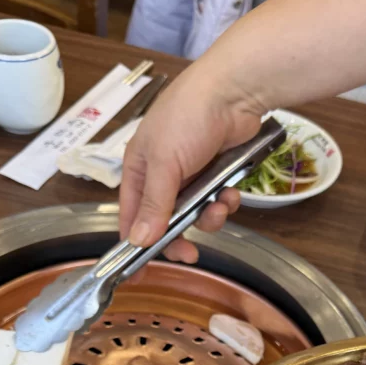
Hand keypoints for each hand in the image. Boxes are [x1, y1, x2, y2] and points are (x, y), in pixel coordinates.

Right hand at [120, 64, 263, 262]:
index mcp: (139, 168)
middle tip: (191, 255)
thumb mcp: (165, 164)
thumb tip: (138, 240)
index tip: (137, 273)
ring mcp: (191, 173)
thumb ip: (154, 205)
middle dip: (180, 238)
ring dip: (209, 218)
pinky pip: (216, 201)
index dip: (134, 245)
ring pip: (195, 215)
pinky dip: (225, 202)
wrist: (234, 90)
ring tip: (220, 206)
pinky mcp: (216, 173)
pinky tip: (232, 192)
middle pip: (165, 221)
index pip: (131, 216)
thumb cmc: (188, 117)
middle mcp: (162, 173)